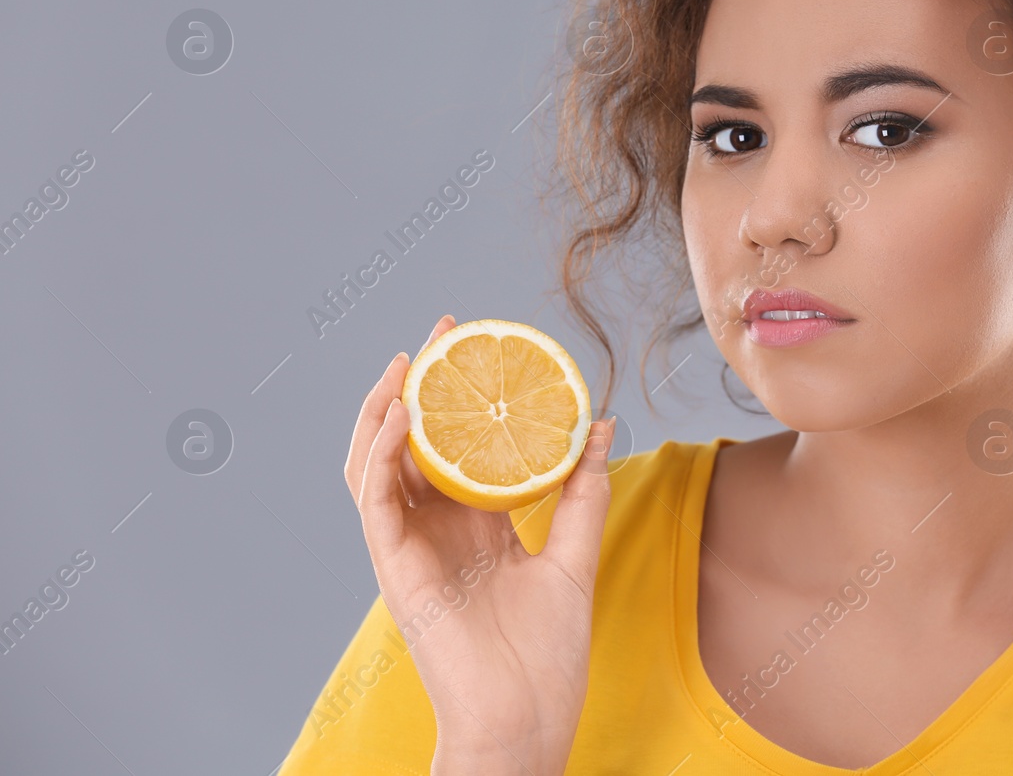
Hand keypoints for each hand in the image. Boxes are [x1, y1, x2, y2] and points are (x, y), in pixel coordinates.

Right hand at [345, 314, 617, 774]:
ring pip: (377, 463)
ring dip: (384, 409)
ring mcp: (410, 548)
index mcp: (475, 528)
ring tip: (408, 362)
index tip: (480, 346)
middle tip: (445, 331)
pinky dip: (380, 452)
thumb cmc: (548, 657)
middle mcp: (436, 532)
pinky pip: (373, 499)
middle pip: (414, 444)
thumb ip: (581, 493)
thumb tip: (602, 425)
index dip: (461, 398)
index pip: (458, 448)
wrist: (527, 720)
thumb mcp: (574, 558)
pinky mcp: (393, 567)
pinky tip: (400, 414)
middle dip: (423, 385)